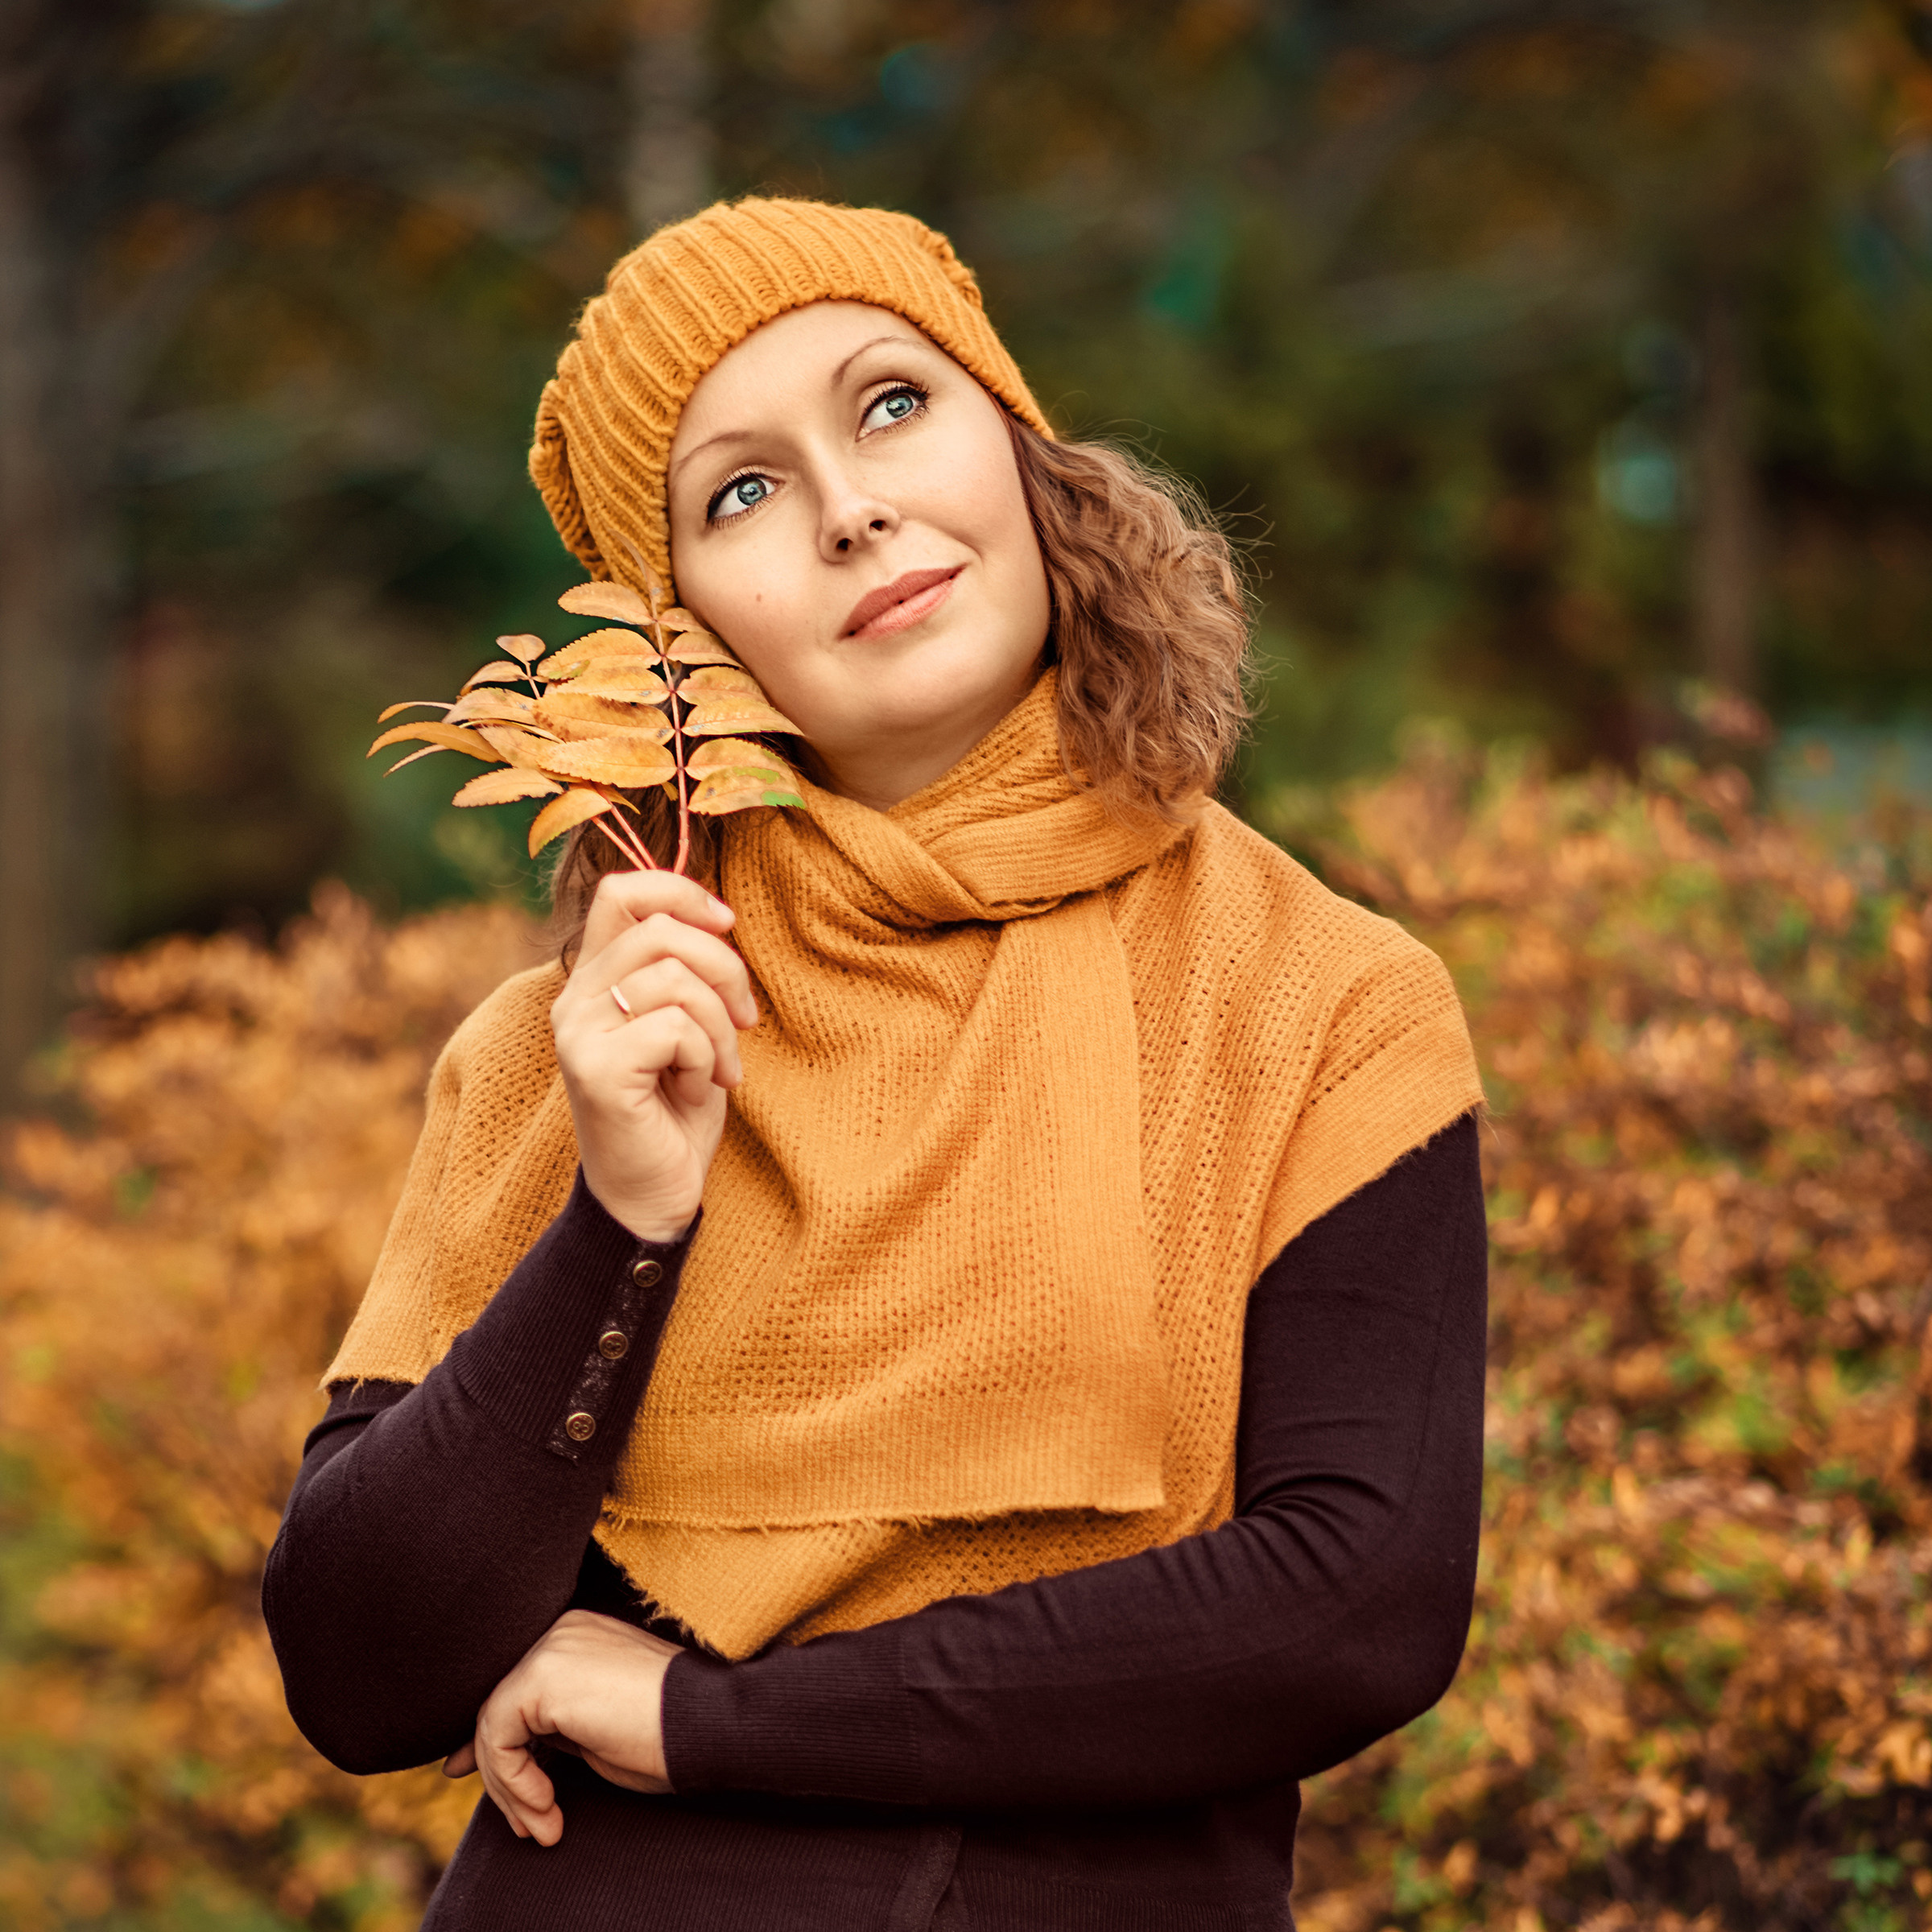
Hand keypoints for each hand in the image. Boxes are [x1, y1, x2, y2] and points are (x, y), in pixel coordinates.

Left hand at [442, 1611, 682, 1844]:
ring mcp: (551, 1648)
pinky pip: (497, 1736)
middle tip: (528, 1827)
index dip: (493, 1744)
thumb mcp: (596, 1730)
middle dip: (504, 1777)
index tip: (482, 1784)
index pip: (516, 1690)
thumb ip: (549, 1729)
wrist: (708, 1725)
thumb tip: (489, 1753)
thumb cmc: (668, 1734)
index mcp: (578, 1637)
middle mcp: (561, 1631)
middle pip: (500, 1708)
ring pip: (492, 1725)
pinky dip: (512, 1780)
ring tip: (542, 1826)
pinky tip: (547, 1806)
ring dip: (510, 1789)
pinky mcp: (543, 1675)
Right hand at [552, 870, 757, 1241]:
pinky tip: (697, 1092)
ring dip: (719, 1027)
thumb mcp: (688, 1027)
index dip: (680, 890)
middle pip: (661, 929)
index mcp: (593, 981)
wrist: (652, 1197)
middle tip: (746, 1019)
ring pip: (676, 979)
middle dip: (725, 968)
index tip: (727, 924)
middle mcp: (573, 1001)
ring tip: (718, 1070)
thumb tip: (719, 915)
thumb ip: (686, 972)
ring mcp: (578, 1034)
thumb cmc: (676, 1112)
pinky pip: (677, 1028)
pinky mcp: (596, 1069)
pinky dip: (707, 1060)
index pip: (620, 892)